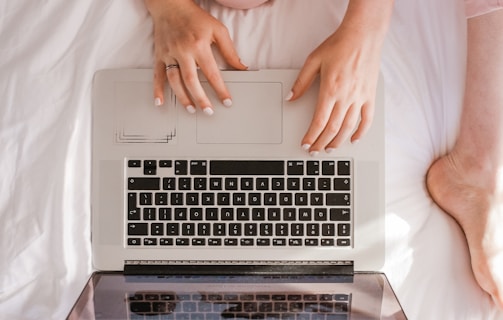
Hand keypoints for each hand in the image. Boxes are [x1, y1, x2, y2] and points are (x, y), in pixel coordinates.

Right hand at [144, 0, 246, 113]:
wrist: (171, 5)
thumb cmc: (195, 18)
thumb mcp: (218, 30)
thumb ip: (230, 51)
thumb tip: (241, 67)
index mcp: (199, 45)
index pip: (212, 73)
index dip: (220, 89)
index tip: (226, 101)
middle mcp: (183, 51)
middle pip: (192, 81)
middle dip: (201, 98)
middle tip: (209, 111)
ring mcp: (169, 54)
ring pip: (174, 81)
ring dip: (182, 97)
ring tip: (191, 109)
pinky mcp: (159, 55)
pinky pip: (157, 75)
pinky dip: (157, 89)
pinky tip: (160, 102)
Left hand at [287, 0, 391, 153]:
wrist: (363, 35)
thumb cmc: (339, 45)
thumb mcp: (313, 60)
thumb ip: (301, 82)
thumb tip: (291, 98)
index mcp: (330, 90)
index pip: (319, 121)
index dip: (311, 136)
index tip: (306, 144)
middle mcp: (346, 97)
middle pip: (332, 128)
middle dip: (322, 143)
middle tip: (314, 151)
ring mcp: (360, 97)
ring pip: (348, 127)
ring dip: (338, 141)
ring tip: (330, 149)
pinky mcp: (370, 95)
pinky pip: (367, 119)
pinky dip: (361, 132)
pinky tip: (354, 139)